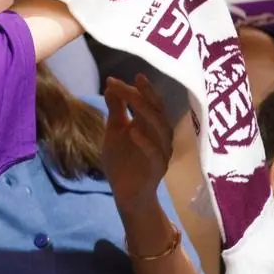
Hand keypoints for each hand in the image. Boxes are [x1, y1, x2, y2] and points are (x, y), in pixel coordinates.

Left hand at [101, 74, 171, 213]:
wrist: (126, 194)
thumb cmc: (122, 161)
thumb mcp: (114, 132)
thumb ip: (116, 111)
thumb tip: (112, 85)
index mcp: (149, 125)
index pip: (147, 102)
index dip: (134, 89)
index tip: (113, 80)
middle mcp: (160, 135)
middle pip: (158, 110)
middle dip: (148, 94)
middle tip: (137, 79)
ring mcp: (161, 152)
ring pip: (161, 129)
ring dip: (147, 113)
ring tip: (133, 99)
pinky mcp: (158, 169)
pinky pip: (155, 154)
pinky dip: (145, 142)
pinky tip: (133, 131)